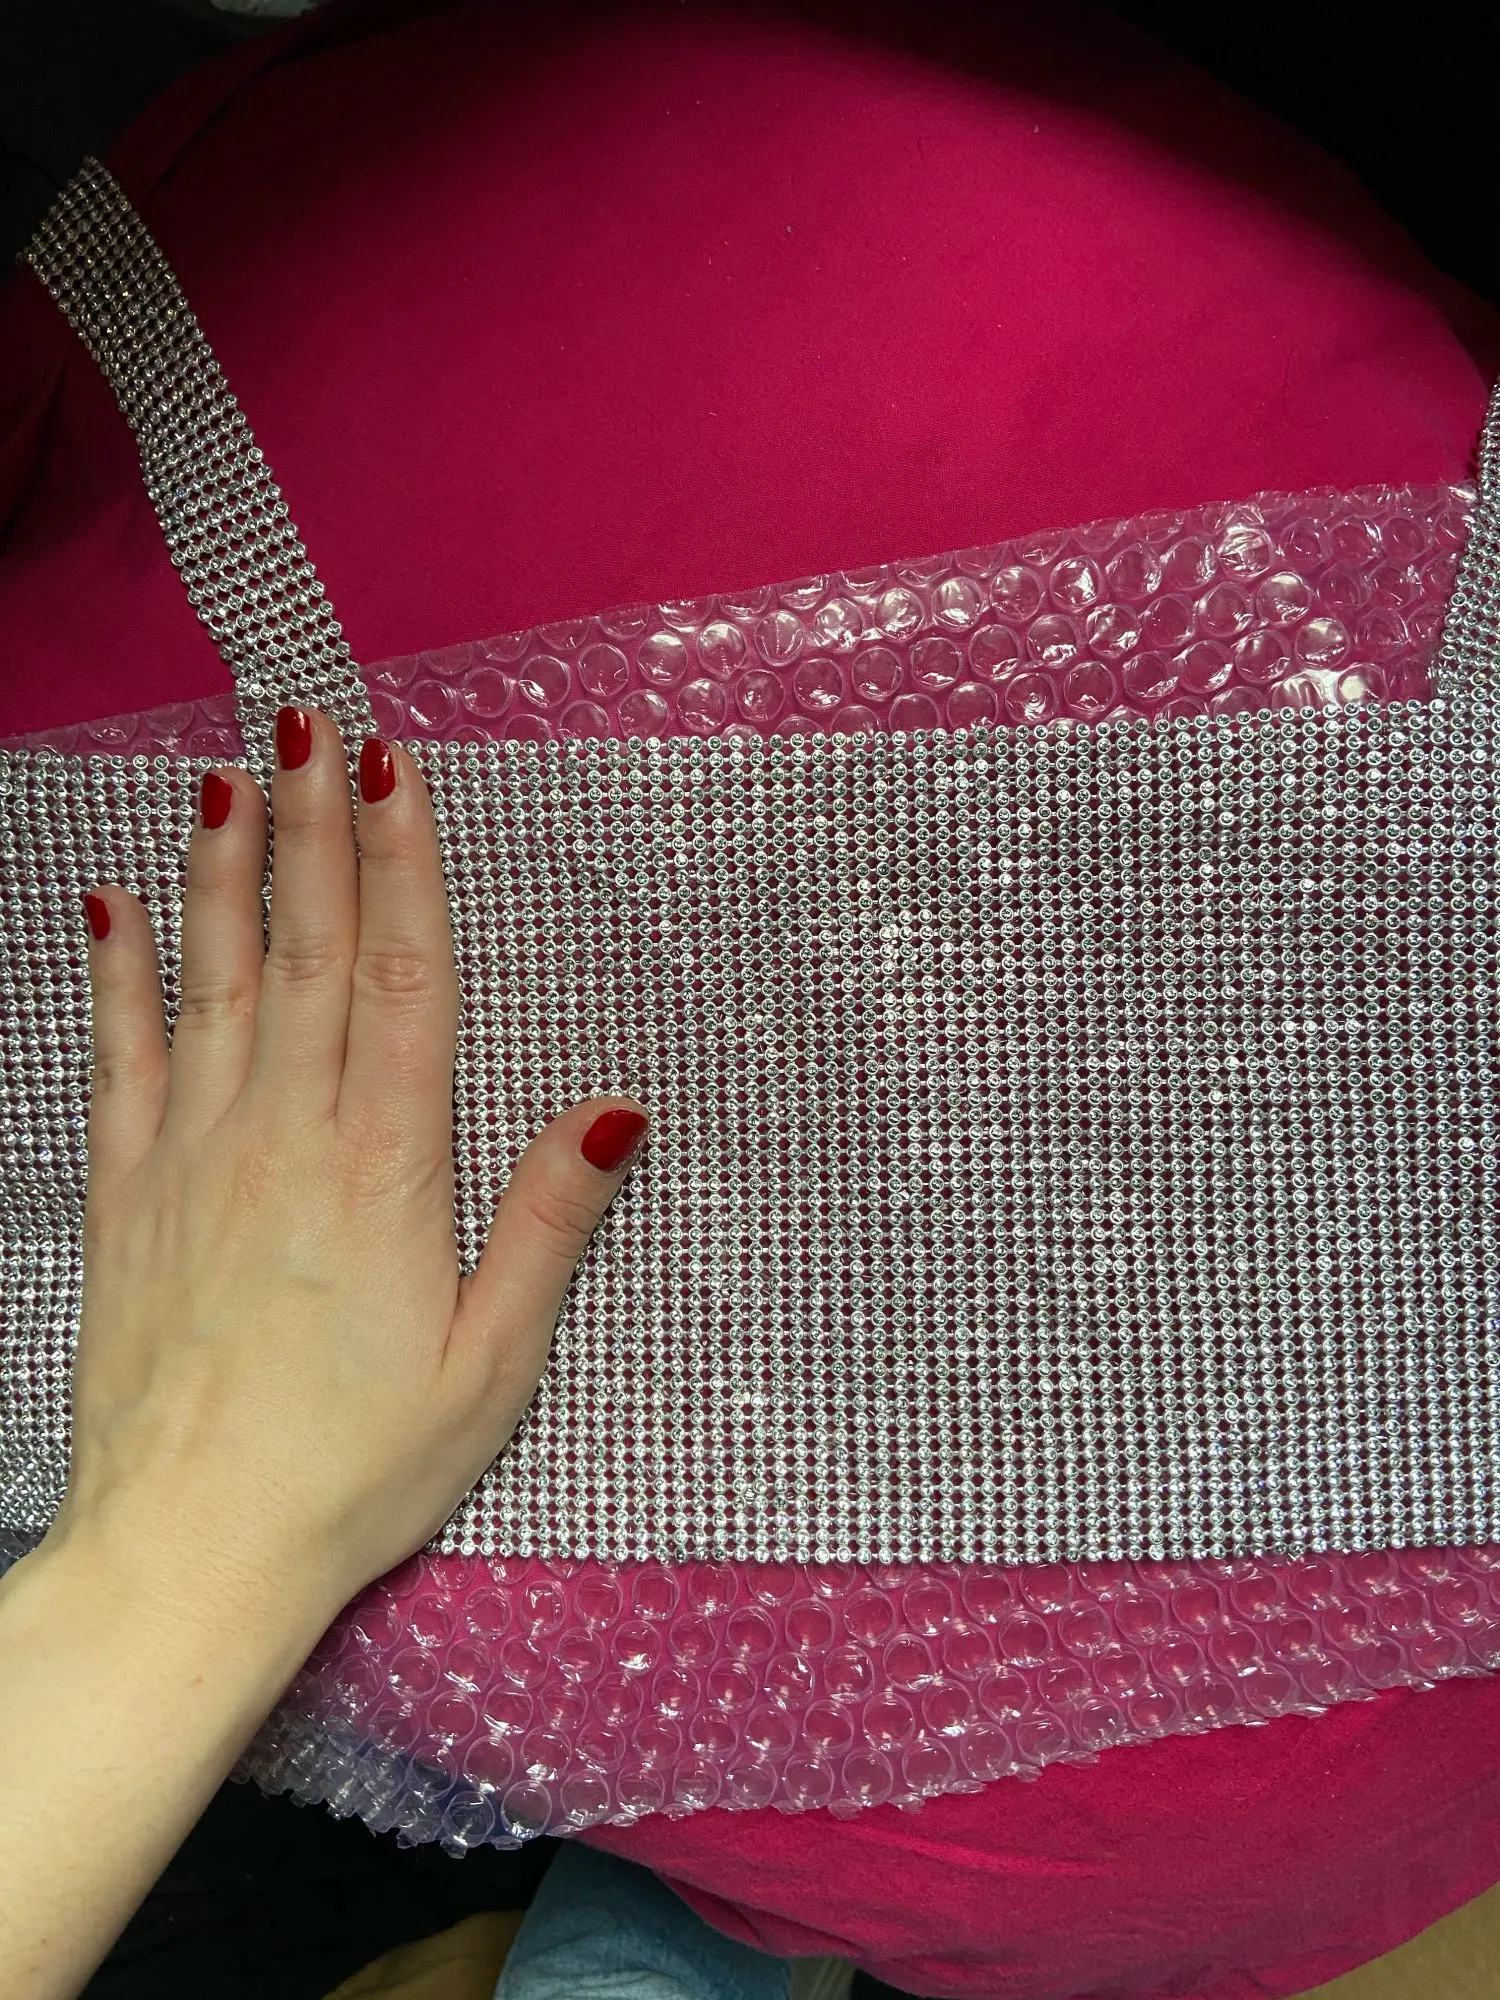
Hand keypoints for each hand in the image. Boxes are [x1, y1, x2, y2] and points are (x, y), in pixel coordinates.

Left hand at [52, 708, 647, 1623]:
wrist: (190, 1550)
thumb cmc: (355, 1470)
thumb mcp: (490, 1365)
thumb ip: (547, 1224)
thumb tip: (615, 1108)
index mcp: (386, 1168)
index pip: (403, 980)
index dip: (401, 865)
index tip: (391, 768)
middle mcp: (284, 1136)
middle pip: (308, 951)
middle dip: (313, 827)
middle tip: (306, 720)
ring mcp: (193, 1157)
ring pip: (212, 981)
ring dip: (224, 871)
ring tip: (224, 775)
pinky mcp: (126, 1195)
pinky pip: (120, 1058)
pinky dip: (115, 976)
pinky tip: (110, 907)